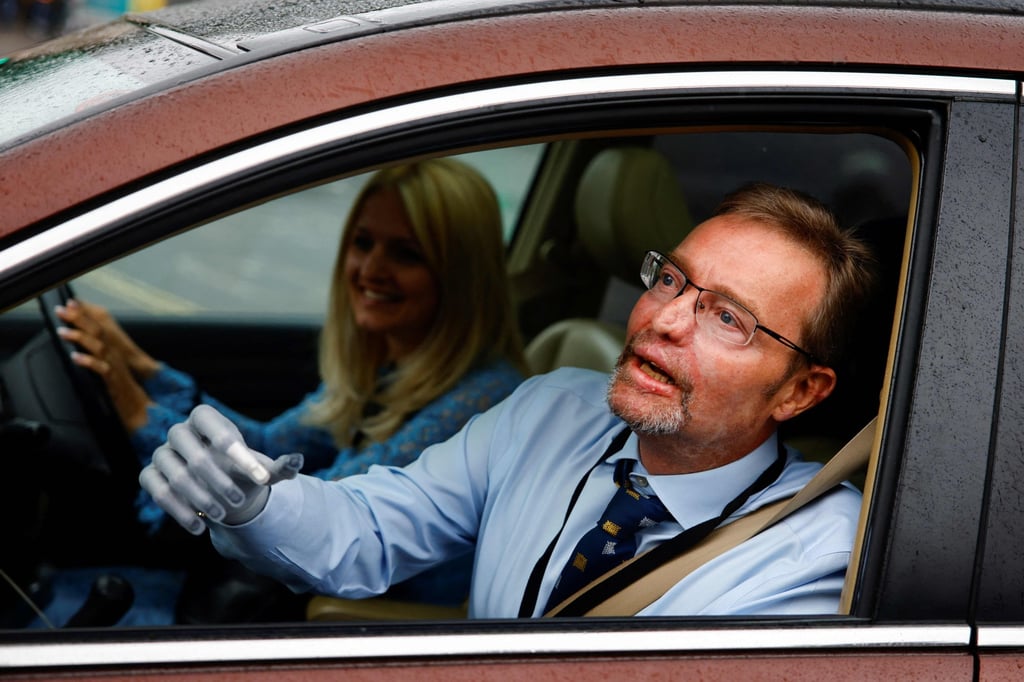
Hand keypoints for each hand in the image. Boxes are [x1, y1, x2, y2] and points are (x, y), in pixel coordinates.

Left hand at [54, 300, 153, 430]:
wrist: (138, 408)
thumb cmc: (121, 388)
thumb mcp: (109, 365)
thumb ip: (97, 353)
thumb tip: (80, 344)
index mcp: (113, 348)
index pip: (101, 325)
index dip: (87, 312)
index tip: (71, 302)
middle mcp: (115, 354)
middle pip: (98, 331)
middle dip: (80, 318)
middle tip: (62, 310)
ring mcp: (114, 366)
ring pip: (99, 346)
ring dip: (80, 337)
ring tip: (63, 331)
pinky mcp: (113, 381)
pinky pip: (101, 369)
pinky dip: (89, 362)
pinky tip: (76, 357)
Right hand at [139, 405, 303, 534]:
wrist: (220, 489)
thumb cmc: (242, 472)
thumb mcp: (261, 470)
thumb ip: (278, 467)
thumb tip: (297, 461)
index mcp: (206, 420)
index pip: (215, 427)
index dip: (235, 450)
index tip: (260, 476)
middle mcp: (180, 433)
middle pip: (194, 455)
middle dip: (218, 482)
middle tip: (238, 502)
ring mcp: (161, 454)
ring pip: (175, 476)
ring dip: (201, 499)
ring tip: (223, 517)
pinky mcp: (150, 476)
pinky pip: (158, 492)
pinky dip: (180, 512)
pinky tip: (200, 529)